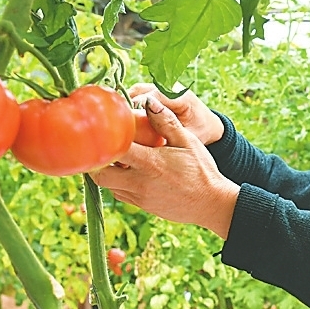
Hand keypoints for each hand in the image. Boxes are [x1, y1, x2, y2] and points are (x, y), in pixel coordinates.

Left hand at [91, 96, 238, 238]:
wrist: (211, 203)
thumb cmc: (202, 170)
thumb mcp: (188, 141)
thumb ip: (166, 122)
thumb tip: (149, 101)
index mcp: (150, 163)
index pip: (114, 150)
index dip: (104, 139)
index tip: (104, 129)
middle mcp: (140, 182)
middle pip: (100, 174)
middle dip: (98, 160)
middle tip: (105, 146)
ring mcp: (139, 197)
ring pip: (108, 185)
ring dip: (108, 172)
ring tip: (119, 158)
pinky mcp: (142, 207)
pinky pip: (120, 194)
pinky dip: (118, 183)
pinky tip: (130, 173)